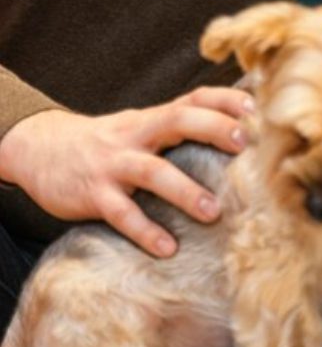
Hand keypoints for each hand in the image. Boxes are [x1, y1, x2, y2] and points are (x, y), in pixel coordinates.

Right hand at [0, 87, 252, 257]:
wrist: (40, 149)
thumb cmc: (110, 142)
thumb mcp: (143, 125)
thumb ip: (181, 126)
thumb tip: (239, 128)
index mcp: (154, 118)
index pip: (195, 98)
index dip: (225, 99)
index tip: (256, 107)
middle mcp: (137, 134)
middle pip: (178, 120)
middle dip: (213, 128)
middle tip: (245, 144)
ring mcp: (114, 163)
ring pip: (152, 171)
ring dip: (184, 191)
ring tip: (213, 212)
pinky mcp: (94, 194)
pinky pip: (121, 213)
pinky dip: (144, 230)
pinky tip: (167, 248)